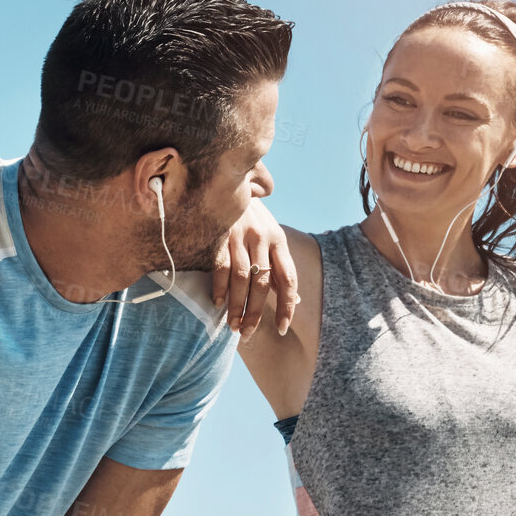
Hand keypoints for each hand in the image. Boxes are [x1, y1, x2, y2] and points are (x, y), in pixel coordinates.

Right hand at [211, 198, 298, 340]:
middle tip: (247, 334)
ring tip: (233, 326)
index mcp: (278, 240)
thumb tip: (297, 300)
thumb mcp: (271, 237)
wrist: (228, 181)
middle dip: (255, 312)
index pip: (288, 279)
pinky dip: (220, 287)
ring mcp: (240, 235)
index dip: (286, 306)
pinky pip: (221, 265)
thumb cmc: (251, 217)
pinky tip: (218, 303)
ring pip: (242, 278)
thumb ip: (280, 267)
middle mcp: (262, 237)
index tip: (281, 328)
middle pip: (263, 282)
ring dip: (237, 305)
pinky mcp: (220, 233)